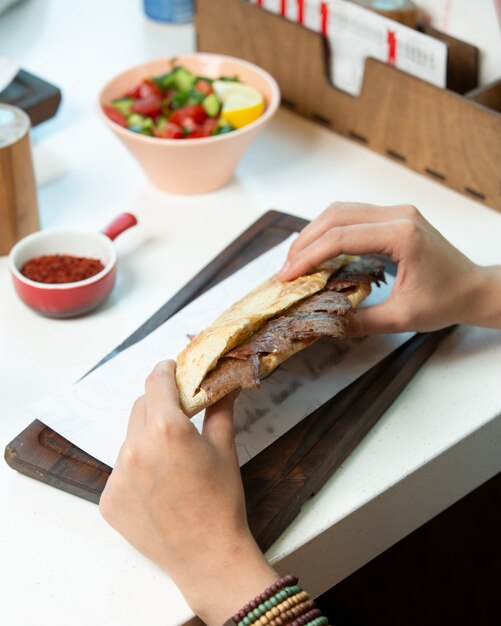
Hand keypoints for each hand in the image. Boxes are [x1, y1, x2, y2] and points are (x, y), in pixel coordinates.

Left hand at [99, 360, 277, 625]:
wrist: (208, 556)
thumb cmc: (222, 501)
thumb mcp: (224, 448)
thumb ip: (219, 408)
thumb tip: (226, 383)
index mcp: (166, 429)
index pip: (156, 382)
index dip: (164, 370)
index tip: (170, 368)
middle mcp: (135, 447)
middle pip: (141, 407)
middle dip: (158, 403)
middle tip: (178, 413)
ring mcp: (117, 475)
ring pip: (129, 438)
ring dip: (146, 437)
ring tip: (171, 459)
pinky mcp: (109, 499)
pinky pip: (121, 469)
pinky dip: (136, 468)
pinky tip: (158, 485)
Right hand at [279, 203, 500, 333]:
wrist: (474, 288)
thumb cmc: (448, 300)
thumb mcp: (403, 317)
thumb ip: (362, 321)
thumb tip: (327, 324)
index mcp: (402, 235)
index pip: (341, 238)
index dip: (309, 256)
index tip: (288, 275)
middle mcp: (398, 216)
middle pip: (336, 217)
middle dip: (305, 242)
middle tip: (286, 268)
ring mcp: (397, 213)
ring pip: (341, 212)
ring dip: (315, 233)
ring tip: (297, 259)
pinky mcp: (394, 218)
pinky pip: (353, 216)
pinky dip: (330, 231)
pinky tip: (319, 250)